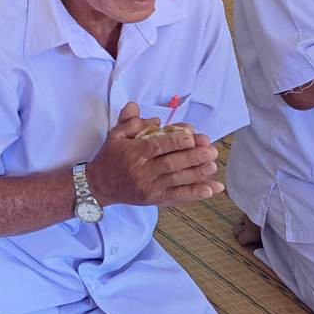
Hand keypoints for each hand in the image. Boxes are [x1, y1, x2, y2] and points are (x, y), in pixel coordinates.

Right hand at [85, 102, 222, 208]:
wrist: (99, 186)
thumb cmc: (110, 157)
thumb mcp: (115, 134)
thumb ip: (130, 121)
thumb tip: (149, 114)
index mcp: (133, 153)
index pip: (157, 146)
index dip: (176, 141)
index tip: (192, 135)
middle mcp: (142, 171)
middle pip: (171, 164)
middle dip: (193, 157)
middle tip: (211, 150)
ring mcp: (150, 188)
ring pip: (177, 180)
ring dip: (197, 173)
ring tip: (213, 165)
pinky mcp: (155, 200)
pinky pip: (178, 197)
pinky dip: (195, 193)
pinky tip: (210, 189)